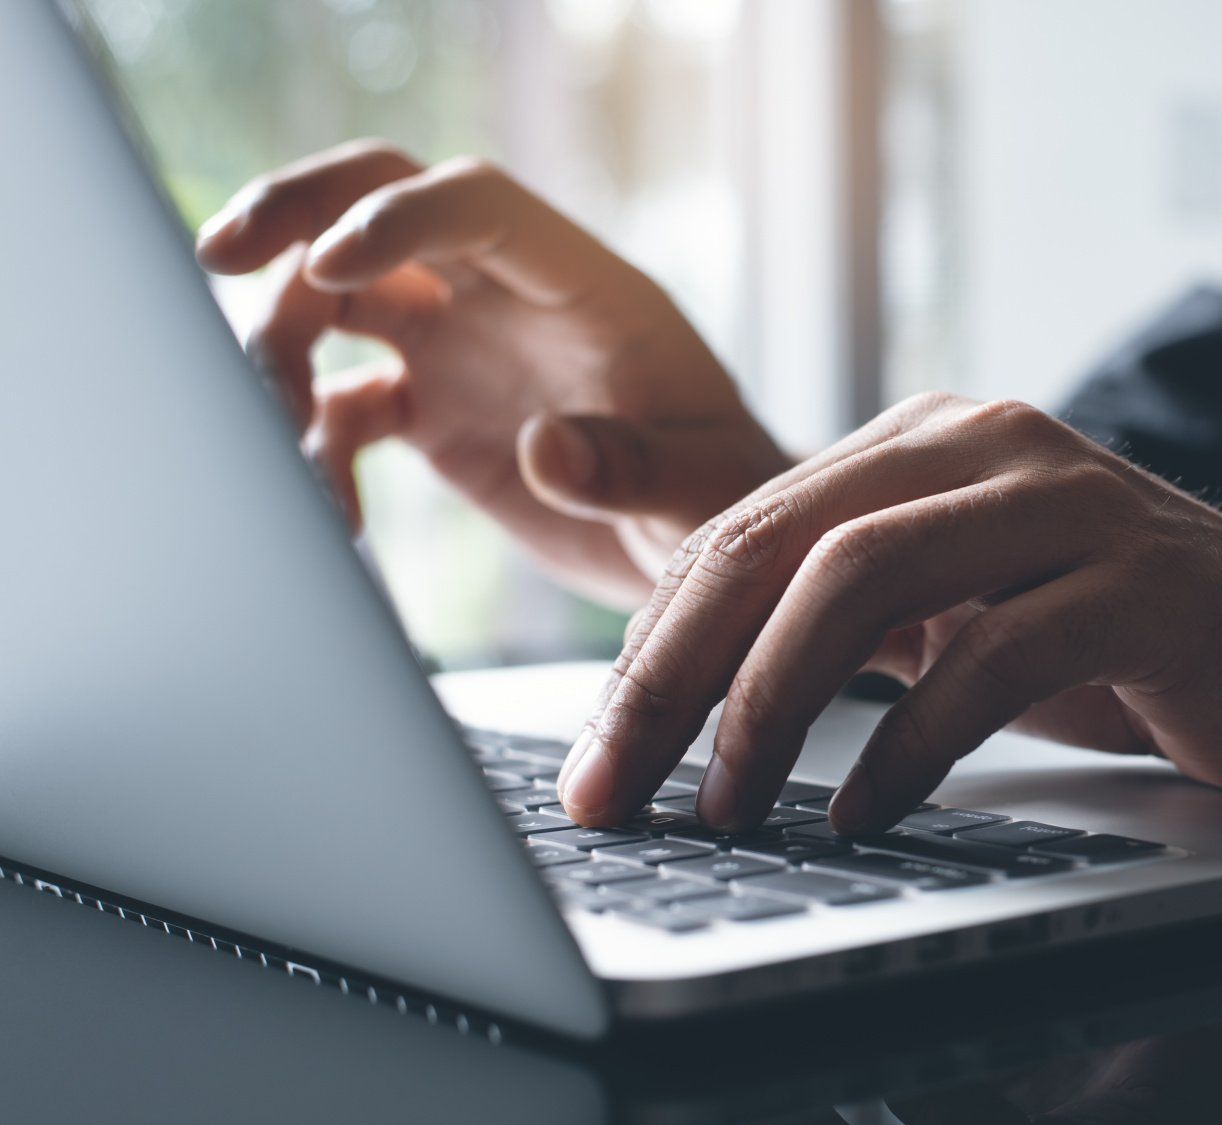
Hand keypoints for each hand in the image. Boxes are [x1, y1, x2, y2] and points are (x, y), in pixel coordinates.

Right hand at [196, 140, 789, 608]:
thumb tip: (545, 446)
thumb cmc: (724, 496)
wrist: (702, 542)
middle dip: (294, 213)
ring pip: (338, 301)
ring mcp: (464, 350)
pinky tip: (332, 513)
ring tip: (278, 437)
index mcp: (584, 287)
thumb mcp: (701, 489)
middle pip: (381, 206)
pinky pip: (345, 403)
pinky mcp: (434, 413)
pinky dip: (315, 446)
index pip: (478, 205)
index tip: (328, 265)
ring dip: (281, 349)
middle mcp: (508, 300)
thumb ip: (631, 467)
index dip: (397, 218)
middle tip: (217, 254)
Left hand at [557, 393, 1221, 830]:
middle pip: (773, 545)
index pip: (736, 531)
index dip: (647, 648)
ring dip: (771, 707)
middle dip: (671, 681)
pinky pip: (991, 655)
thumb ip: (835, 625)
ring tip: (728, 808)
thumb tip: (684, 706)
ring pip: (863, 579)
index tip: (598, 755)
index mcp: (914, 445)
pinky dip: (908, 745)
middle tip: (613, 789)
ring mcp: (1065, 502)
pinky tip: (861, 813)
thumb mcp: (946, 616)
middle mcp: (980, 445)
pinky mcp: (1141, 580)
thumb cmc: (1104, 637)